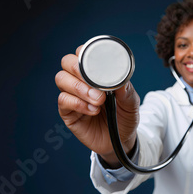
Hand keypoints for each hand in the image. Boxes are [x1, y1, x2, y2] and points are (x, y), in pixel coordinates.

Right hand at [55, 45, 140, 167]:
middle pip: (66, 62)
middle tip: (95, 82)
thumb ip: (126, 91)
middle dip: (78, 68)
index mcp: (94, 72)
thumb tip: (120, 80)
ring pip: (61, 79)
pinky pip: (64, 100)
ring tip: (98, 100)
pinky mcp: (67, 112)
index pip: (83, 53)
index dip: (85, 52)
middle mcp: (80, 80)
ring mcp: (72, 95)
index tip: (96, 60)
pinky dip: (78, 103)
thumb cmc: (124, 117)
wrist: (121, 141)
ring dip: (79, 87)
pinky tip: (92, 110)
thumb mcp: (131, 104)